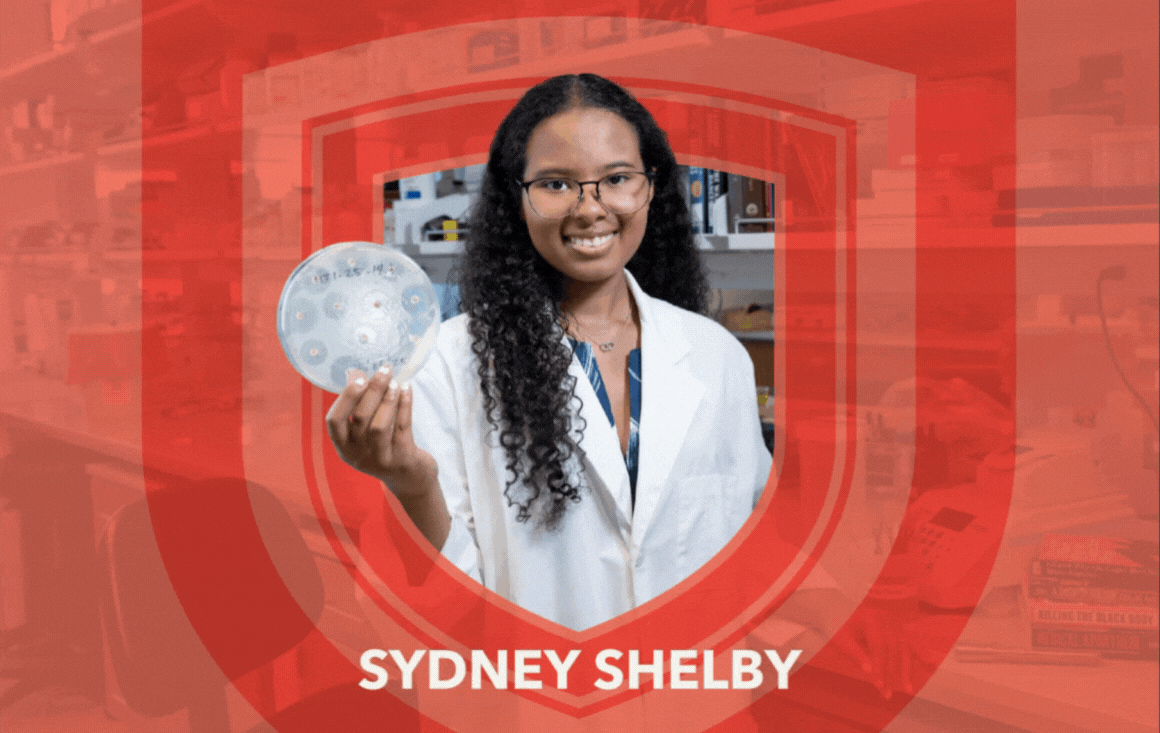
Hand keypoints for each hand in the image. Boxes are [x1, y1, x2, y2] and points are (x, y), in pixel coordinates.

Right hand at [326, 365, 437, 500]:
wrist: (409, 478)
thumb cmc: (384, 446)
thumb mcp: (365, 435)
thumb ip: (359, 408)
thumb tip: (355, 372)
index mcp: (345, 447)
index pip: (334, 421)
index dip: (345, 397)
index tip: (357, 376)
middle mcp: (359, 455)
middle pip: (360, 419)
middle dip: (372, 391)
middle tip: (383, 370)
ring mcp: (381, 459)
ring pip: (380, 426)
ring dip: (388, 400)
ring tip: (395, 381)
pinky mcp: (402, 458)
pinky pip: (402, 427)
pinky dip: (405, 405)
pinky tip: (407, 389)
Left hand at [828, 601, 917, 699]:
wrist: (840, 614)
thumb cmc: (838, 628)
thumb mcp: (842, 640)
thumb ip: (856, 654)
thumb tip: (870, 672)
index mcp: (870, 617)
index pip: (879, 646)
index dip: (880, 667)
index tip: (879, 685)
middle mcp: (886, 617)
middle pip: (893, 649)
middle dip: (891, 673)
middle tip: (887, 693)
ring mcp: (894, 622)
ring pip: (904, 649)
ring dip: (906, 670)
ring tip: (907, 690)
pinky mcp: (898, 629)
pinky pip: (907, 647)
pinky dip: (911, 661)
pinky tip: (914, 677)